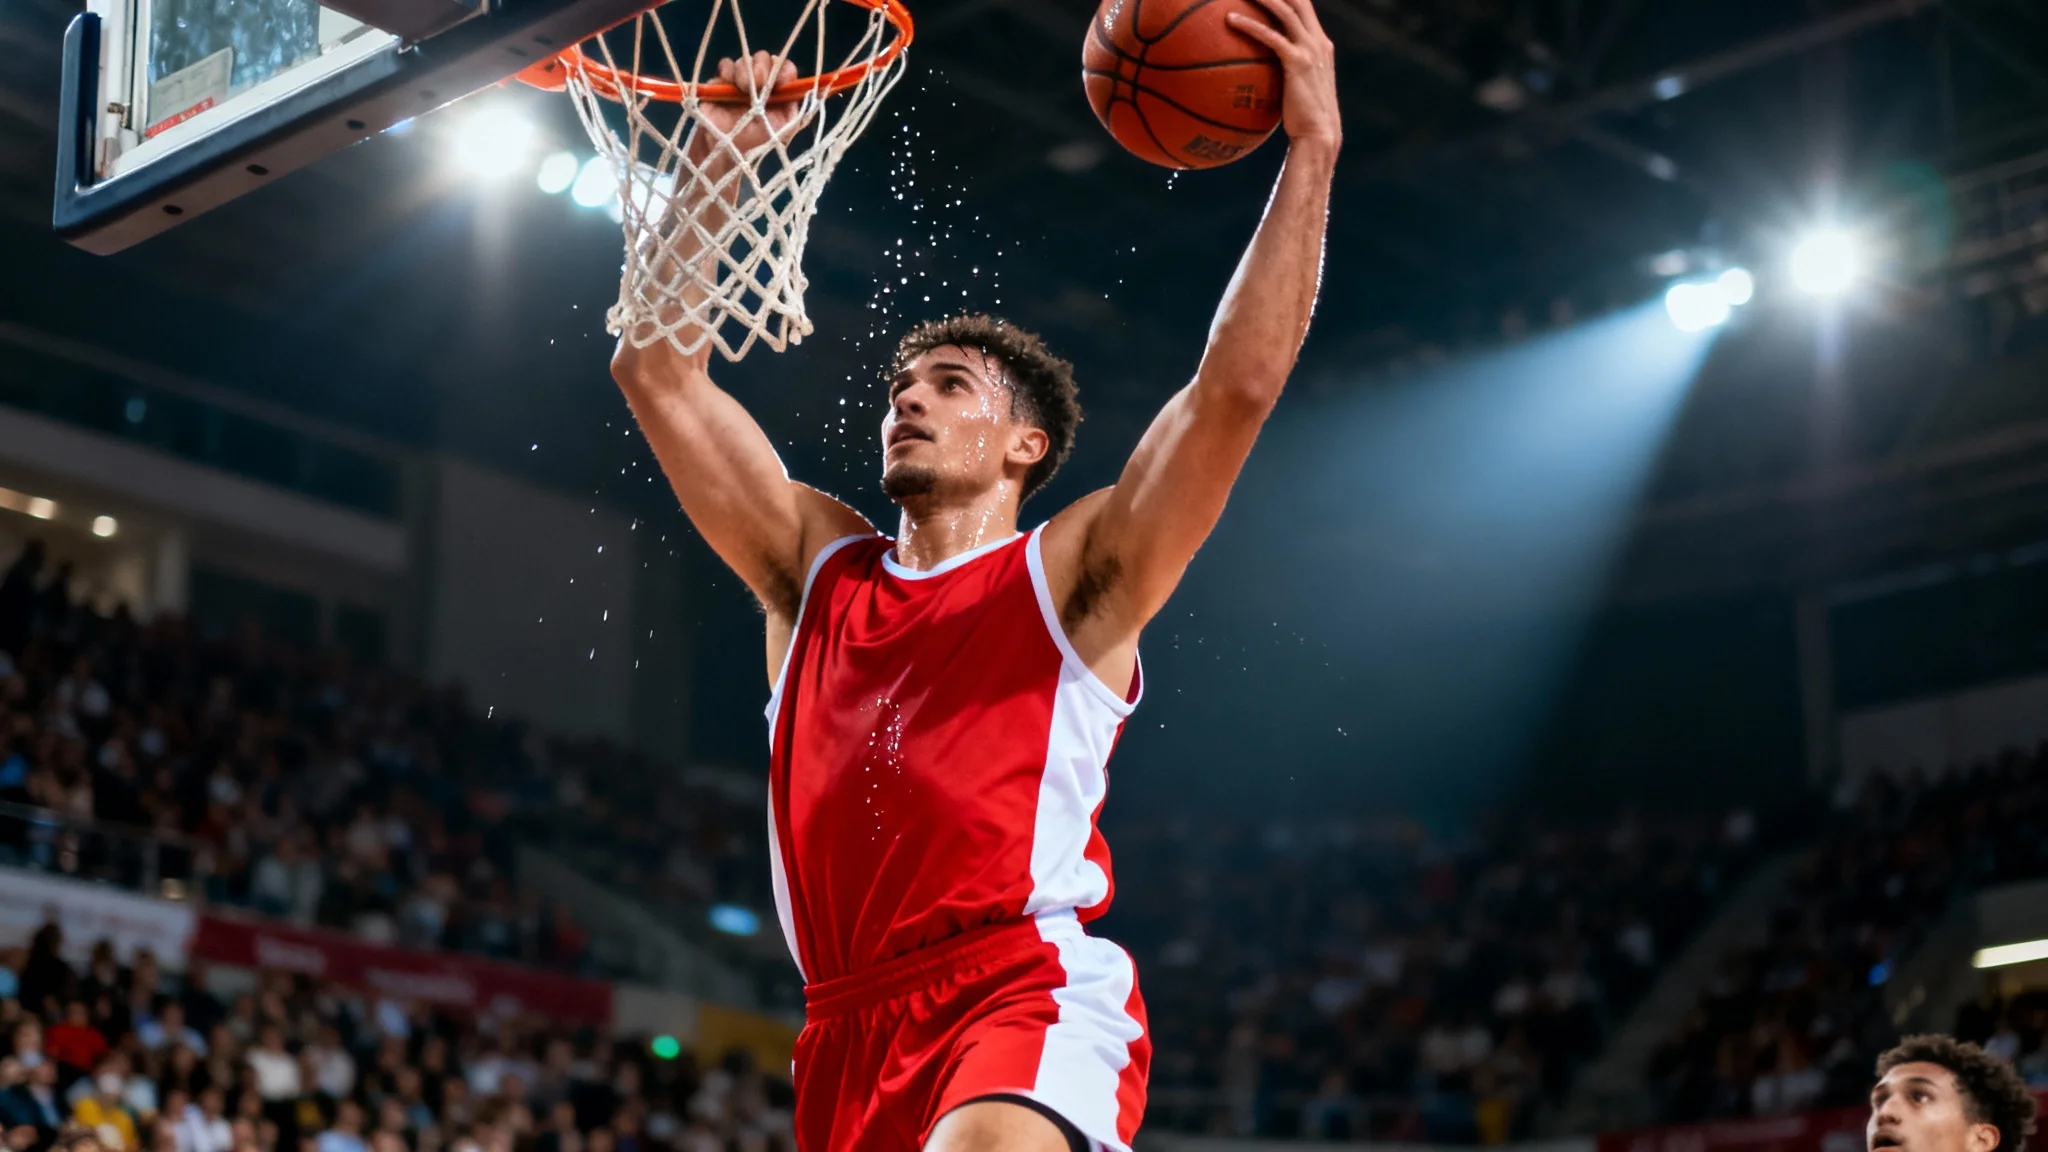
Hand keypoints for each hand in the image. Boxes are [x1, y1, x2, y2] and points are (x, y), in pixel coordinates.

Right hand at [689, 51, 807, 170]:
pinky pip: (726, 64)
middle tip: (757, 83)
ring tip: (742, 89)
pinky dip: (728, 71)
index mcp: (779, 92)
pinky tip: (727, 85)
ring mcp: (741, 80)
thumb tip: (819, 92)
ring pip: (746, 59)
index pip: (785, 69)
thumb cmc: (757, 142)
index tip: (781, 80)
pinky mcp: (721, 81)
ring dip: (745, 71)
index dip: (784, 69)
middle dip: (763, 68)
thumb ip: (799, 109)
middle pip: (766, 59)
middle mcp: (762, 83)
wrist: (724, 150)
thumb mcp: (784, 128)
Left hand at [1228, 0, 1341, 151]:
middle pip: (1299, 0)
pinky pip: (1272, 37)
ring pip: (1286, 11)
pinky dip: (1250, 25)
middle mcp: (1318, 41)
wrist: (1319, 135)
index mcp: (1320, 44)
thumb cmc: (1304, 119)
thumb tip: (1258, 72)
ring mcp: (1311, 50)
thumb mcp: (1298, 88)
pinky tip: (1230, 19)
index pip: (1304, 7)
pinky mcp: (1299, 62)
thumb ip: (1286, 72)